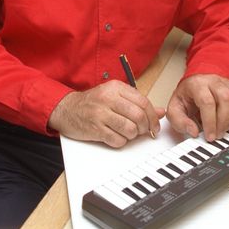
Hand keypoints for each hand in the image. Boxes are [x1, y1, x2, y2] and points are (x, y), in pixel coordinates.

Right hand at [48, 80, 165, 147]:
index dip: (153, 116)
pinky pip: (117, 140)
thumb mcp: (115, 96)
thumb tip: (160, 112)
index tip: (155, 125)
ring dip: (133, 135)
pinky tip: (117, 136)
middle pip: (138, 116)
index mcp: (116, 87)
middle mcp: (108, 98)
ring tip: (128, 133)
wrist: (67, 109)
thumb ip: (138, 102)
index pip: (143, 102)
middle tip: (143, 131)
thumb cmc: (93, 102)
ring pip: (130, 129)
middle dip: (145, 128)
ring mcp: (101, 113)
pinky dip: (121, 142)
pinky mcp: (95, 129)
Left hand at [166, 74, 228, 141]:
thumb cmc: (186, 96)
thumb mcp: (175, 108)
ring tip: (223, 129)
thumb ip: (179, 121)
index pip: (207, 101)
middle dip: (223, 122)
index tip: (209, 136)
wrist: (195, 82)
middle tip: (217, 135)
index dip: (210, 121)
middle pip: (225, 98)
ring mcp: (225, 83)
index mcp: (196, 84)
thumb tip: (193, 131)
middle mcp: (212, 81)